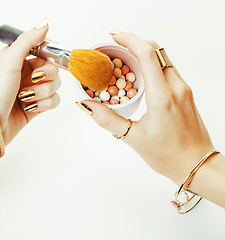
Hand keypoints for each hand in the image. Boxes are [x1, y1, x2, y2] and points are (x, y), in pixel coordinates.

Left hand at [0, 21, 59, 145]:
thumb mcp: (8, 60)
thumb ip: (28, 41)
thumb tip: (44, 24)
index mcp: (18, 59)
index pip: (44, 53)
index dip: (47, 59)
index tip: (40, 65)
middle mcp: (26, 74)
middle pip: (53, 70)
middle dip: (45, 79)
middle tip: (31, 82)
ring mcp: (32, 90)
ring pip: (55, 86)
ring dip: (42, 93)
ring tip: (25, 98)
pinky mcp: (37, 106)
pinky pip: (54, 101)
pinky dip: (44, 105)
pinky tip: (31, 107)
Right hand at [79, 32, 213, 184]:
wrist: (196, 163)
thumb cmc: (169, 155)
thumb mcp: (133, 138)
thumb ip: (107, 119)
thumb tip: (87, 105)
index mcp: (163, 97)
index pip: (148, 55)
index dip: (130, 40)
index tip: (115, 36)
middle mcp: (176, 87)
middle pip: (156, 51)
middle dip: (134, 43)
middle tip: (115, 47)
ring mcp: (183, 88)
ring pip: (163, 58)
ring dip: (144, 52)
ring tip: (123, 59)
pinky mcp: (184, 92)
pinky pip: (167, 69)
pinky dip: (152, 64)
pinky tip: (138, 75)